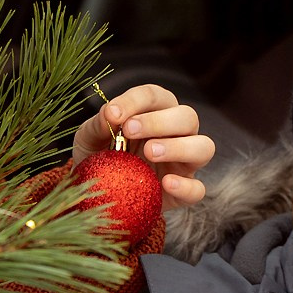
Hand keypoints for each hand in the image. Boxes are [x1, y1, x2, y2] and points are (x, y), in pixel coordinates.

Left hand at [73, 84, 215, 209]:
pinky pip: (198, 189)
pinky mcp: (183, 192)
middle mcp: (176, 133)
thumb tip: (109, 113)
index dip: (135, 101)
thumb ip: (97, 125)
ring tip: (150, 152)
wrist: (96, 196)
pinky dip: (186, 186)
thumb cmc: (97, 158)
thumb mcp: (88, 139)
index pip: (154, 96)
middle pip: (187, 116)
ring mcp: (184, 163)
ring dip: (179, 147)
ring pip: (204, 147)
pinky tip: (165, 183)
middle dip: (159, 121)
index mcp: (154, 112)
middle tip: (130, 131)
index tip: (112, 114)